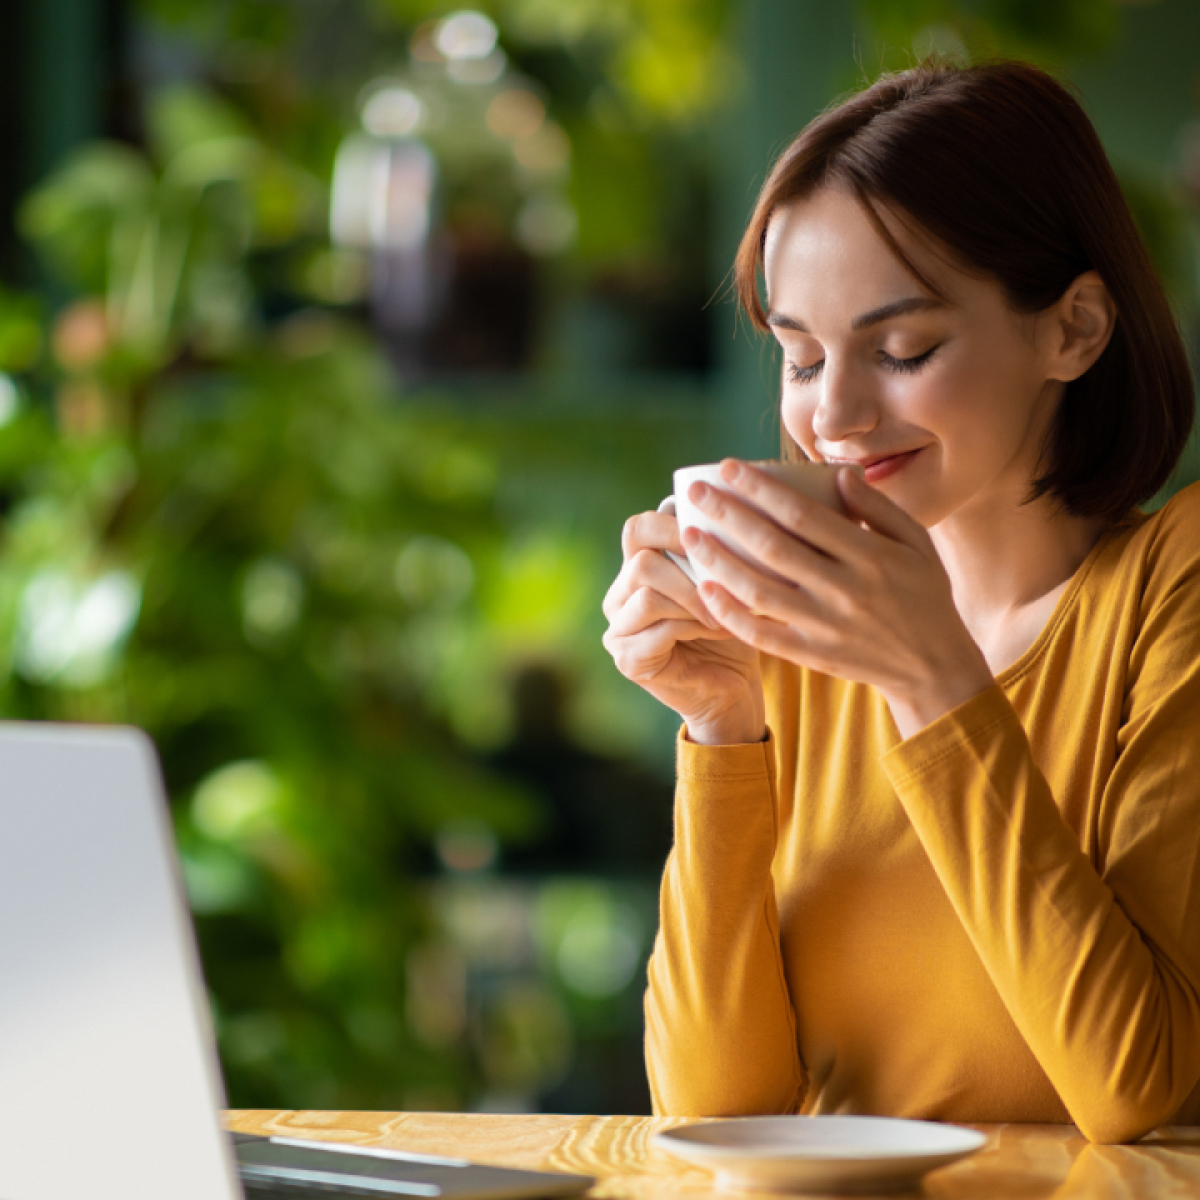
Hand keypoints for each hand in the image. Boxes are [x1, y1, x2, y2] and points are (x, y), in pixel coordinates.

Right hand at [602, 507, 765, 744]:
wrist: (733, 689)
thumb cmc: (734, 629)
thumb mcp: (726, 582)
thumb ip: (716, 549)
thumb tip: (735, 500)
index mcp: (637, 568)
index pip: (637, 528)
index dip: (672, 524)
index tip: (712, 533)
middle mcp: (619, 595)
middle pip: (641, 559)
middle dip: (689, 569)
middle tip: (723, 582)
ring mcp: (617, 629)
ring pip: (647, 593)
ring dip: (694, 601)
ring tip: (725, 612)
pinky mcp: (626, 659)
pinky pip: (656, 629)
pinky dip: (693, 627)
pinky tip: (719, 631)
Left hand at [682, 460, 992, 738]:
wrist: (933, 668)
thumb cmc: (923, 595)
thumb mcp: (917, 544)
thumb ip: (880, 508)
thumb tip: (837, 473)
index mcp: (871, 556)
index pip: (803, 514)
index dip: (761, 488)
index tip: (729, 467)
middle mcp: (845, 591)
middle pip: (772, 547)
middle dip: (728, 514)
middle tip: (695, 492)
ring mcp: (826, 627)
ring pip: (759, 591)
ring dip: (718, 561)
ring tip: (690, 535)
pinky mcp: (812, 656)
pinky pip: (761, 634)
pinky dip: (730, 613)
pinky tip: (705, 589)